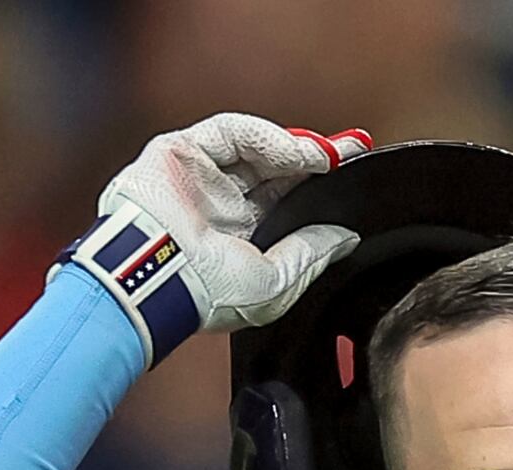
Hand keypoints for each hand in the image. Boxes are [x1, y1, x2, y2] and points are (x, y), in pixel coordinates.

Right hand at [67, 114, 367, 355]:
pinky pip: (229, 132)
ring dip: (294, 149)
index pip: (286, 204)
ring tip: (327, 156)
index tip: (354, 179)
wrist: (158, 276)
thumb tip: (346, 238)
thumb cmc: (207, 294)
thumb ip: (312, 255)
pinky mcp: (180, 151)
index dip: (319, 189)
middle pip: (274, 171)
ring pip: (254, 149)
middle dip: (314, 161)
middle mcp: (220, 207)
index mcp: (240, 241)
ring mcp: (200, 177)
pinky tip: (297, 151)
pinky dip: (266, 137)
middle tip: (351, 152)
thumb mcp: (277, 283)